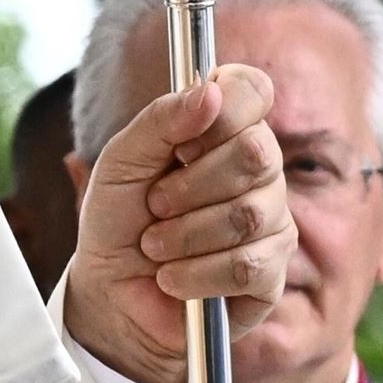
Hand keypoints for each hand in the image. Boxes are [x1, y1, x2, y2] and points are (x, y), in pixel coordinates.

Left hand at [64, 65, 296, 382]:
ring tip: (155, 246)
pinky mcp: (271, 275)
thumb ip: (160, 121)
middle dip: (187, 185)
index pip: (253, 91)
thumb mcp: (120, 163)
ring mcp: (273, 221)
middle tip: (155, 205)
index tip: (178, 143)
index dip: (220, 111)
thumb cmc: (119, 218)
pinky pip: (247, 265)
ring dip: (182, 235)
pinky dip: (194, 274)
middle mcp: (260, 171)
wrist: (110, 292)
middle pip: (255, 153)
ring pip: (247, 214)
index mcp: (225, 131)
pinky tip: (171, 278)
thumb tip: (210, 92)